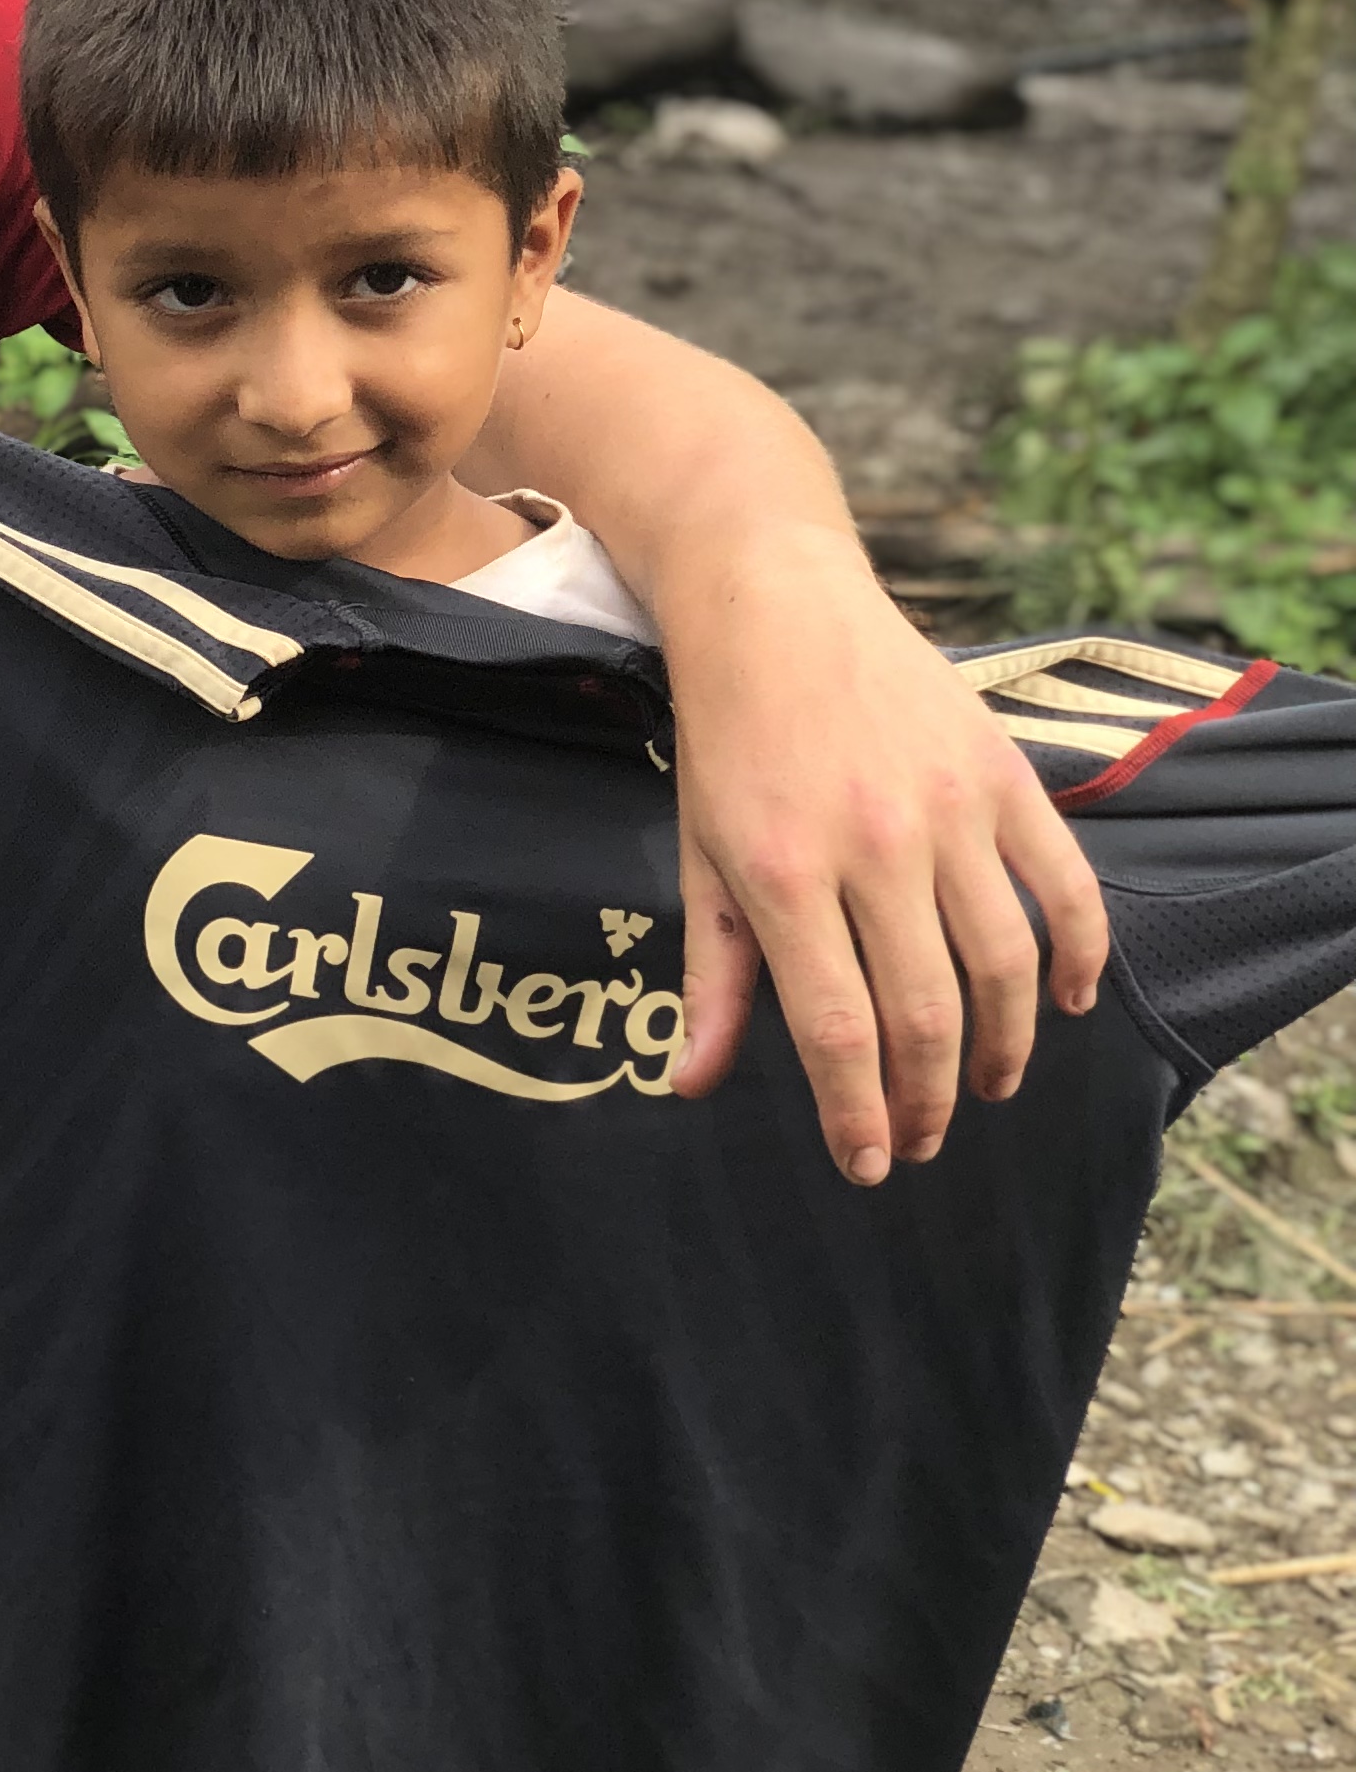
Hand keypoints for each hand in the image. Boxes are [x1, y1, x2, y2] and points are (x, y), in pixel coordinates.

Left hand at [658, 533, 1109, 1181]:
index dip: (858, 1113)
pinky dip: (1078, 957)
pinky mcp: (1007, 776)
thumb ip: (714, 974)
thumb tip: (693, 1086)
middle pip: (927, 1014)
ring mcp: (951, 810)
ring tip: (983, 1087)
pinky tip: (1066, 1005)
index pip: (838, 1030)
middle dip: (925, 1100)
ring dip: (1003, 1047)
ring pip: (1005, 966)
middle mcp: (874, 847)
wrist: (776, 606)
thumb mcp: (699, 852)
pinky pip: (1067, 888)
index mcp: (783, 872)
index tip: (867, 1165)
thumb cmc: (727, 738)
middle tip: (920, 1142)